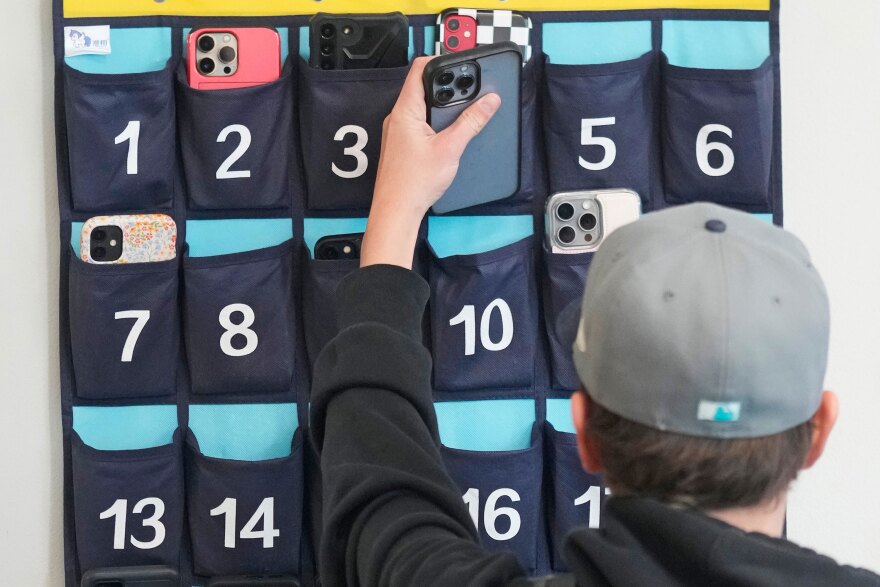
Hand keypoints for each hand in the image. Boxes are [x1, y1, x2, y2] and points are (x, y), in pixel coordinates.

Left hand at [361, 56, 500, 268]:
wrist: (396, 211)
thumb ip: (471, 122)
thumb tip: (490, 101)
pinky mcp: (400, 144)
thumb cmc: (414, 183)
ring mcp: (397, 131)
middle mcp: (397, 117)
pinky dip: (434, 124)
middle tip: (467, 94)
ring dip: (441, 108)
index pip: (419, 70)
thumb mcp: (451, 148)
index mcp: (405, 111)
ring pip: (421, 107)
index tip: (460, 66)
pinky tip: (446, 137)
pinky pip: (418, 123)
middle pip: (422, 87)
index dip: (441, 62)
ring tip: (460, 117)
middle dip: (446, 88)